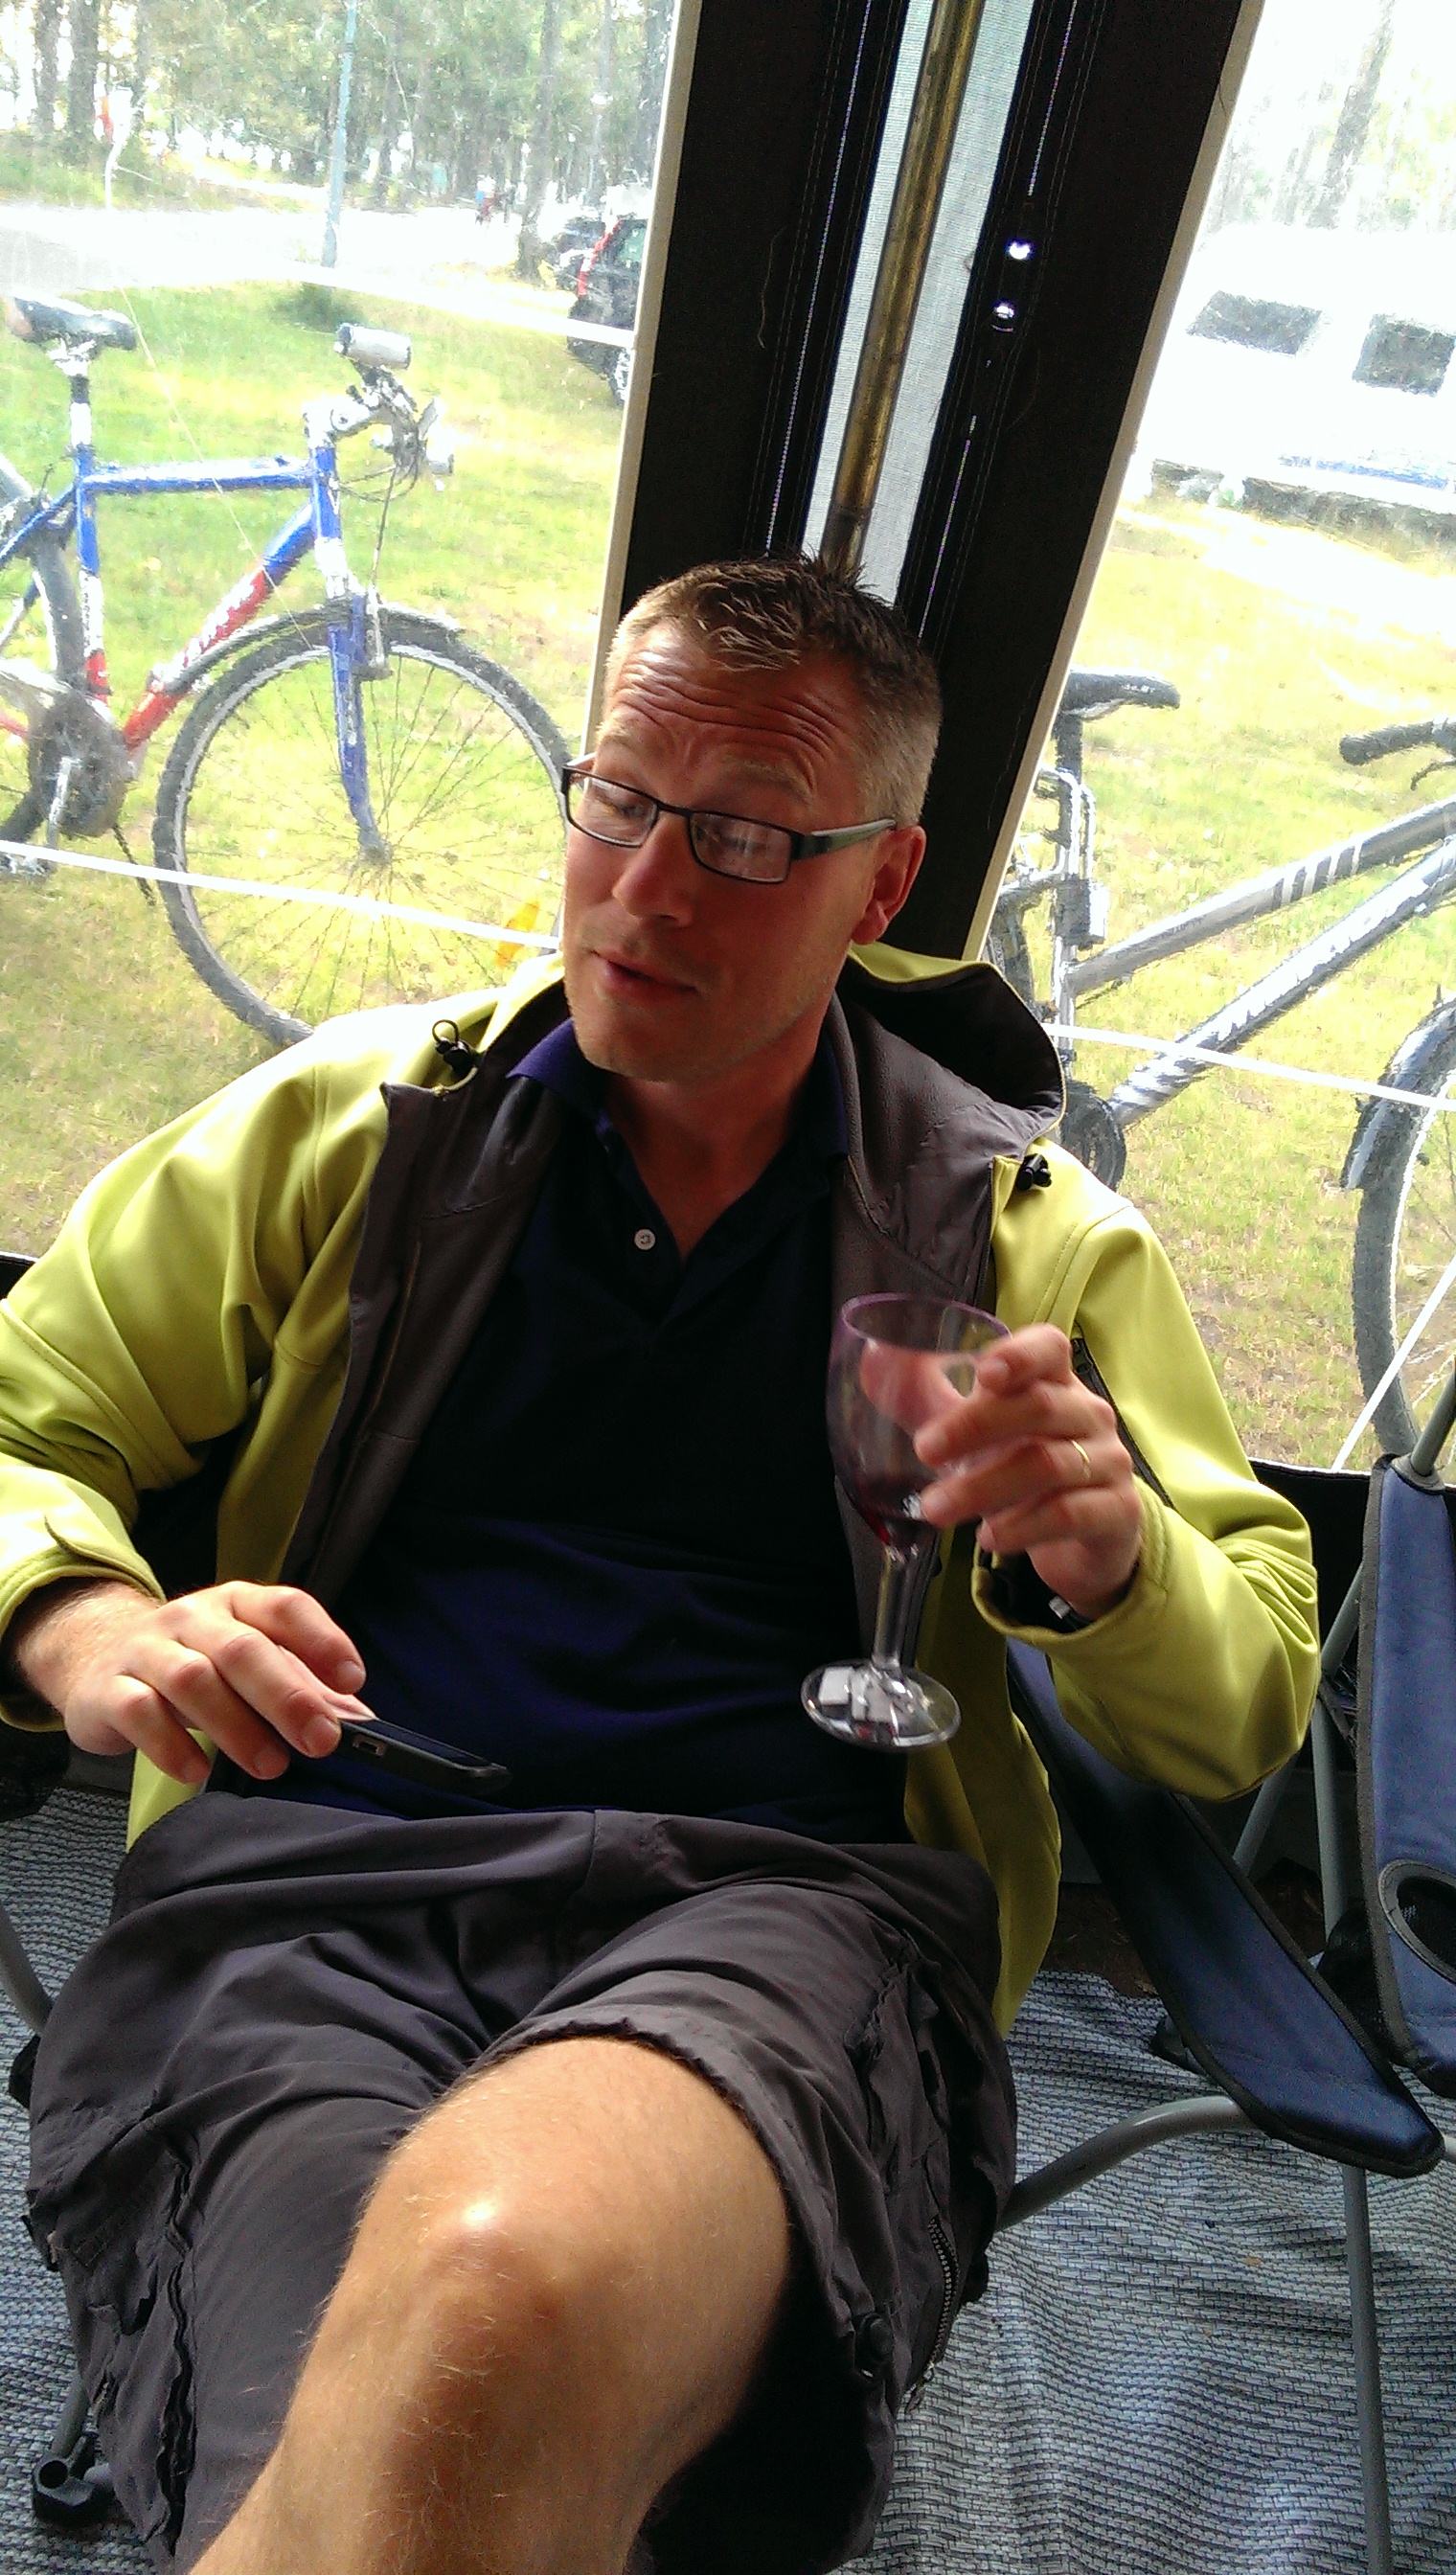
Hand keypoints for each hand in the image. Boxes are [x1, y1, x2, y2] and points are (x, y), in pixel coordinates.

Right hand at [10, 1578, 368, 1788]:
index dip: (323, 1639)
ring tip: (270, 1764)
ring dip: (237, 1726)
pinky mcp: (109, 1689)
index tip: (352, 1681)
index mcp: (235, 1603)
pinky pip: (140, 1712)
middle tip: (320, 1741)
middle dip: (287, 1697)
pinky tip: (198, 1769)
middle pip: (243, 1648)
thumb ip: (295, 1682)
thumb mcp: (242, 1659)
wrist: (93, 1657)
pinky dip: (172, 1744)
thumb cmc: (190, 1662)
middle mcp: (191, 1618)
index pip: (285, 1606)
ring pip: (193, 1679)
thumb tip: (355, 1719)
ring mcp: (146, 1650)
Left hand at [913, 1325, 1141, 1619]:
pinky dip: (1023, 1527)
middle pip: (1039, 1406)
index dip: (1020, 1355)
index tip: (983, 1373)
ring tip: (936, 1510)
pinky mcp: (1116, 1510)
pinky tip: (989, 1539)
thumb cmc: (1023, 1465)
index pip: (1049, 1349)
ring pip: (1048, 1465)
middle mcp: (1088, 1414)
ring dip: (983, 1488)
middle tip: (924, 1451)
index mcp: (1054, 1382)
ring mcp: (1108, 1461)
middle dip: (975, 1427)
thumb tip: (871, 1362)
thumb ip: (926, 1398)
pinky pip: (1069, 1513)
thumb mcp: (976, 1431)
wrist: (1086, 1535)